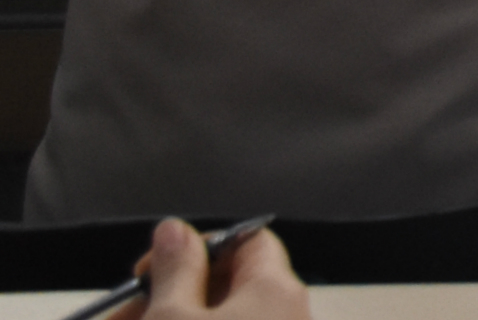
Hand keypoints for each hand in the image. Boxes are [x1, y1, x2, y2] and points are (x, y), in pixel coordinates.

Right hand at [142, 219, 308, 318]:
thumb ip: (176, 270)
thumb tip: (175, 230)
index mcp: (277, 289)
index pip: (245, 239)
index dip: (195, 247)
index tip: (150, 269)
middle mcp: (288, 313)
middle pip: (227, 284)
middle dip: (171, 290)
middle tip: (127, 311)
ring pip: (219, 315)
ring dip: (174, 316)